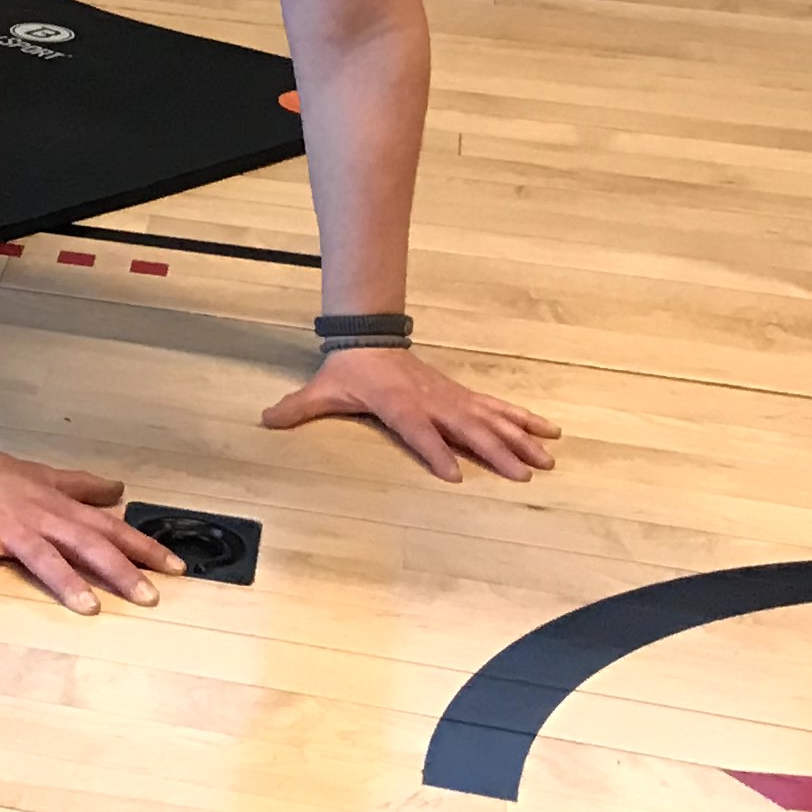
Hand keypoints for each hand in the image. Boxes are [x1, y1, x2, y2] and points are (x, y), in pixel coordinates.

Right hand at [0, 453, 179, 612]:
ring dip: (65, 580)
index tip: (176, 569)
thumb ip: (82, 487)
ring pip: (42, 555)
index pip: (110, 528)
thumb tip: (120, 490)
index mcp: (60, 507)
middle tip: (149, 597)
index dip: (144, 548)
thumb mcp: (45, 477)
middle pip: (86, 544)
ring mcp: (8, 528)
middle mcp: (41, 518)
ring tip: (89, 607)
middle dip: (120, 570)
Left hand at [259, 344, 559, 480]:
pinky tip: (548, 429)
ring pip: (490, 417)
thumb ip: (296, 408)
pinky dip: (523, 418)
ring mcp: (450, 398)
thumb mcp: (322, 390)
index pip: (419, 431)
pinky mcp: (461, 395)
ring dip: (519, 437)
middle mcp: (431, 401)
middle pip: (467, 427)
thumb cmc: (349, 371)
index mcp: (398, 404)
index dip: (434, 451)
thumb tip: (264, 420)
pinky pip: (496, 407)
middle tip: (524, 472)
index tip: (455, 474)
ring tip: (548, 456)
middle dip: (495, 450)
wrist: (368, 337)